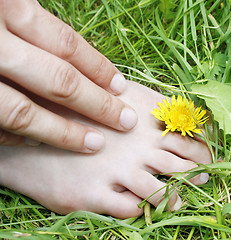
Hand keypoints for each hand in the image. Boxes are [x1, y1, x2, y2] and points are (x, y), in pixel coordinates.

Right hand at [0, 0, 137, 152]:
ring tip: (96, 143)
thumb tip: (78, 57)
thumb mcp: (7, 6)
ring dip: (64, 133)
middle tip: (126, 122)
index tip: (122, 88)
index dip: (98, 69)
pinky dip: (17, 135)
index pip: (66, 45)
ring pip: (25, 113)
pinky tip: (38, 139)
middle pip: (58, 81)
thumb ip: (34, 24)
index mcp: (8, 7)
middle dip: (98, 105)